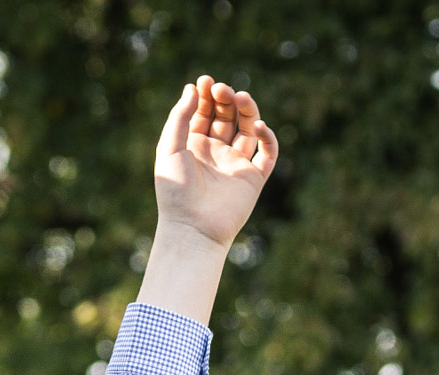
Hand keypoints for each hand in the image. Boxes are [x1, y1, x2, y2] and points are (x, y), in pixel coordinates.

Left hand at [153, 77, 277, 248]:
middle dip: (225, 99)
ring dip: (247, 110)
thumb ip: (180, 117)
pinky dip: (268, 138)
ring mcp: (236, 164)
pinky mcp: (253, 178)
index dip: (206, 95)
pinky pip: (267, 153)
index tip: (205, 82)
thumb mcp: (170, 148)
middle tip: (221, 89)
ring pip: (247, 129)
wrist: (192, 228)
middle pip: (226, 116)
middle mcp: (216, 152)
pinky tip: (258, 126)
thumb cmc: (176, 192)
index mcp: (194, 146)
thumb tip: (193, 87)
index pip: (203, 112)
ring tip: (240, 97)